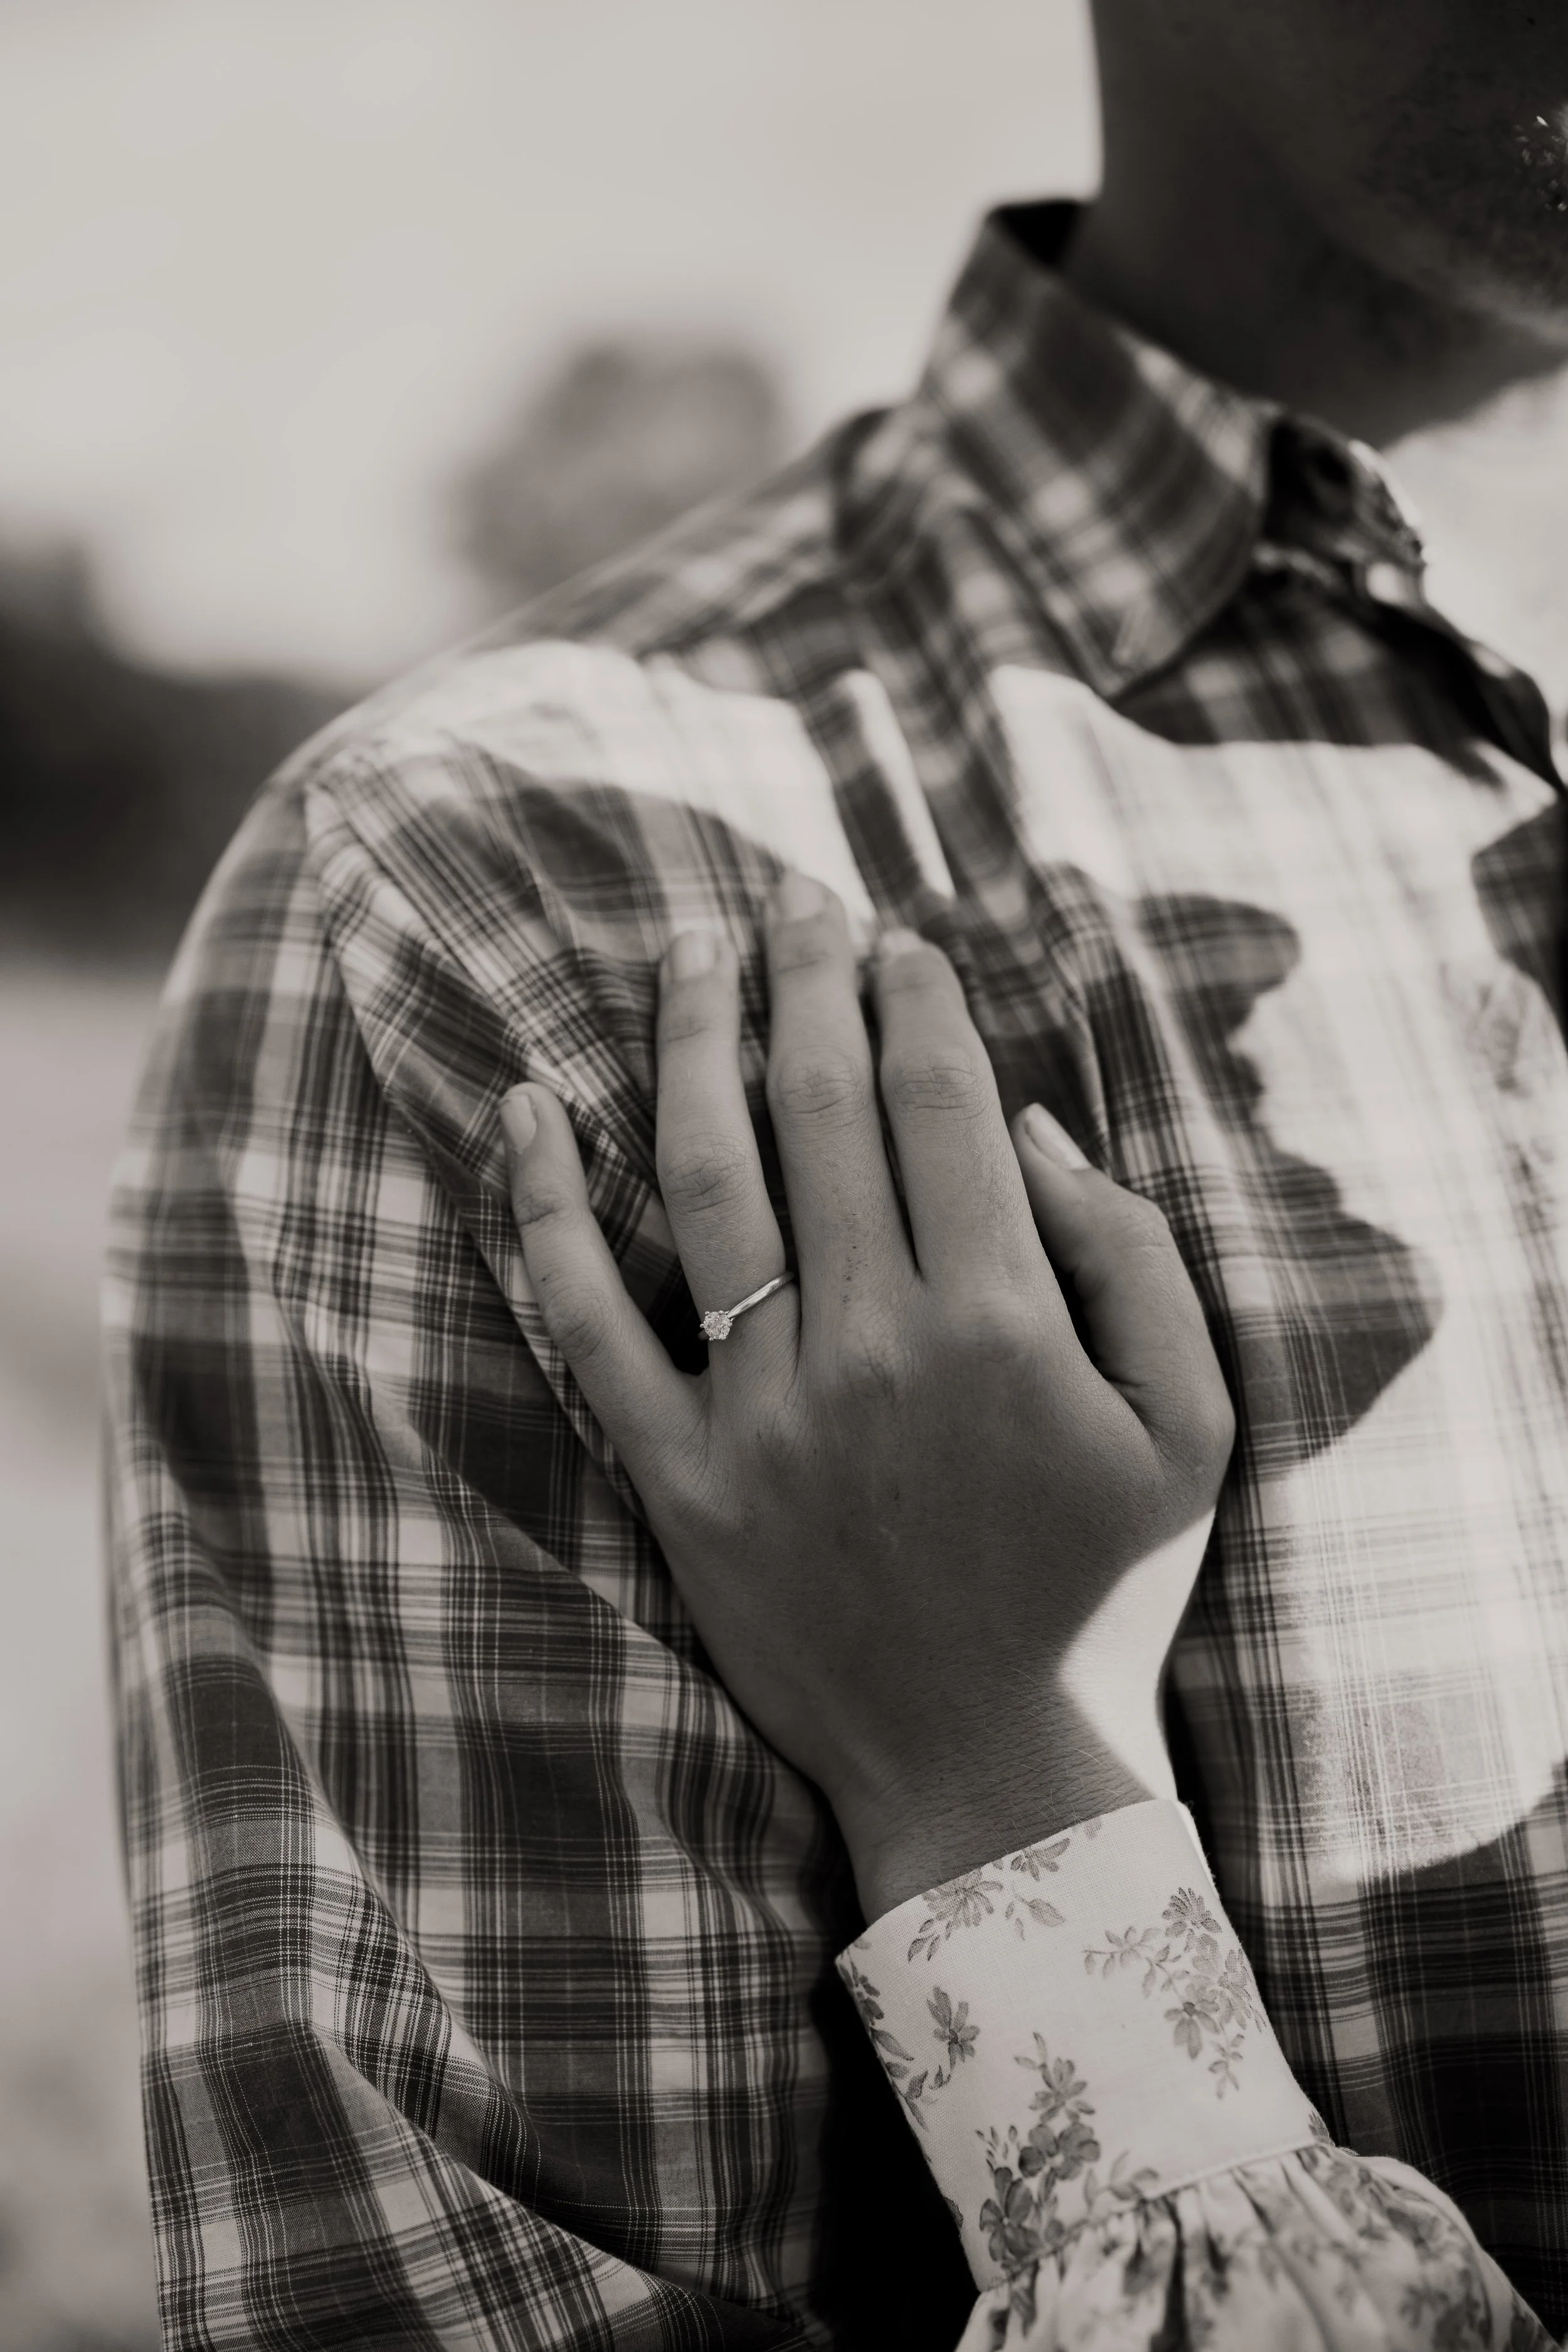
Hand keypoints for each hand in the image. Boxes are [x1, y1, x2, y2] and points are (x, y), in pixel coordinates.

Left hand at [500, 875, 1232, 1919]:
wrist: (990, 1770)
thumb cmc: (1107, 1589)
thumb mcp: (1191, 1424)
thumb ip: (1130, 1256)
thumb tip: (1027, 1123)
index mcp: (998, 1319)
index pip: (938, 1103)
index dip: (913, 999)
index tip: (896, 940)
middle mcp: (870, 1343)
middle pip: (819, 1111)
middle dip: (808, 984)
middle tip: (794, 905)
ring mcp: (760, 1408)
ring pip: (704, 1181)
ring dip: (692, 1046)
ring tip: (691, 953)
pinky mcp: (677, 1473)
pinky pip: (587, 1322)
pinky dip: (541, 1209)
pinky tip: (522, 1107)